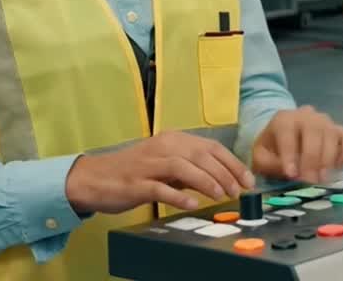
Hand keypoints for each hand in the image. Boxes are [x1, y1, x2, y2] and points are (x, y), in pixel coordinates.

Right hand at [65, 130, 254, 214]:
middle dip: (225, 173)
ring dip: (206, 181)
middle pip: (201, 155)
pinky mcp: (136, 183)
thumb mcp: (166, 164)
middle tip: (238, 191)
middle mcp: (163, 147)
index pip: (211, 147)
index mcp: (174, 139)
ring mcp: (149, 164)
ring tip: (221, 195)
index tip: (248, 180)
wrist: (94, 177)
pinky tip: (191, 204)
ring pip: (184, 167)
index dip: (232, 163)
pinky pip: (160, 187)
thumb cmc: (133, 171)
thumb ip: (190, 167)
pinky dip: (178, 195)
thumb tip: (221, 178)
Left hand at [251, 106, 342, 183]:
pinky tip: (336, 166)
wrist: (282, 137)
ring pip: (332, 133)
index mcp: (283, 119)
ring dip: (329, 158)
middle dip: (312, 158)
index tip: (291, 174)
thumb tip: (293, 174)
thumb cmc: (271, 149)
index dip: (290, 154)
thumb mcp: (261, 158)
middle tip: (310, 180)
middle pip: (314, 131)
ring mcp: (324, 121)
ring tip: (322, 177)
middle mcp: (306, 115)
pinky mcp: (337, 129)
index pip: (287, 132)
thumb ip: (272, 165)